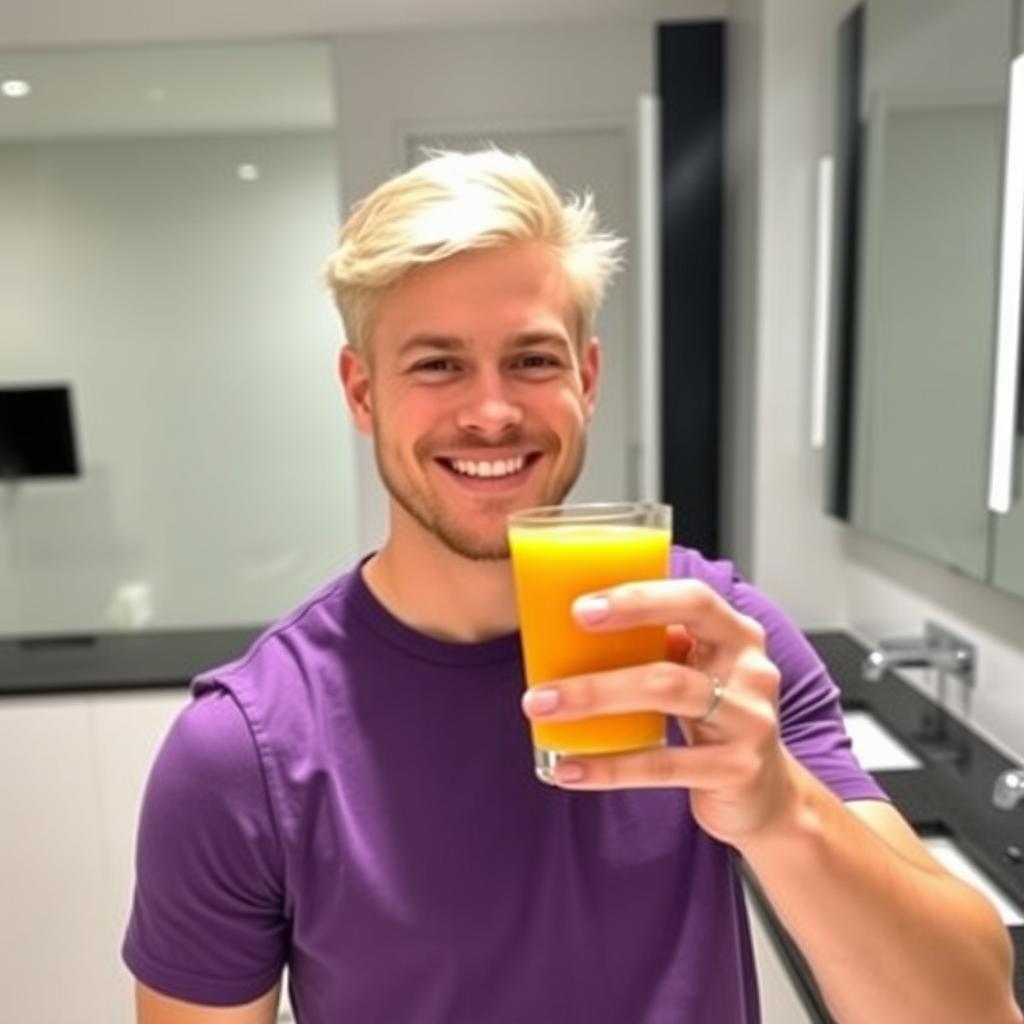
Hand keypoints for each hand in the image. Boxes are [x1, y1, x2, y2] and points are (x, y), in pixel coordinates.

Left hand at [520, 579, 795, 844]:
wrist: (766, 792)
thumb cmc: (718, 716)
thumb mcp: (696, 669)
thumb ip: (656, 644)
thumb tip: (571, 626)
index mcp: (736, 634)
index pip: (692, 600)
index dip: (638, 600)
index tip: (580, 608)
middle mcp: (750, 671)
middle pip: (671, 660)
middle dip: (600, 666)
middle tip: (542, 680)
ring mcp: (748, 721)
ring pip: (664, 699)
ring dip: (594, 703)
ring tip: (543, 710)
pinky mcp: (736, 769)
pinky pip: (663, 765)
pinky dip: (610, 768)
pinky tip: (569, 769)